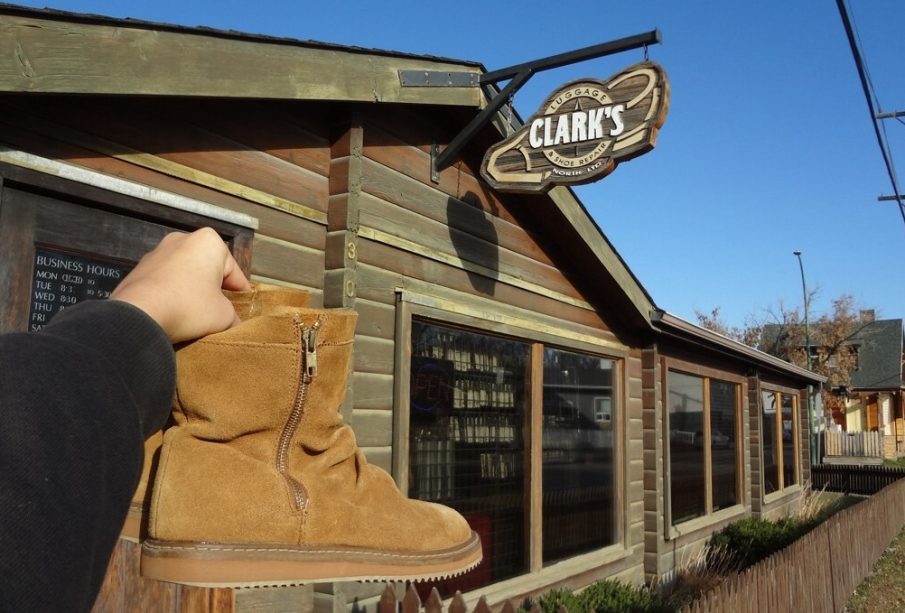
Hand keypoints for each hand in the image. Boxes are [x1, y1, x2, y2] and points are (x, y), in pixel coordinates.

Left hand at [111, 228, 250, 342]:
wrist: (138, 315)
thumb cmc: (189, 306)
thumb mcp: (224, 316)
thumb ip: (234, 316)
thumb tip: (232, 323)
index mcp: (209, 242)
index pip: (234, 273)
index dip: (240, 295)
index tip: (242, 312)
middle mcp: (182, 238)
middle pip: (208, 270)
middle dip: (213, 290)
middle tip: (218, 314)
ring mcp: (157, 252)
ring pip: (185, 275)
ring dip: (191, 292)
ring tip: (194, 316)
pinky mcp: (138, 268)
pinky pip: (164, 282)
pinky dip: (171, 294)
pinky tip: (172, 313)